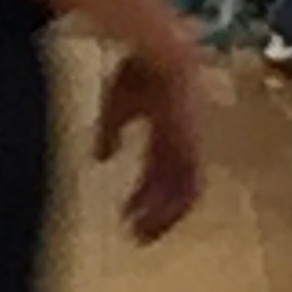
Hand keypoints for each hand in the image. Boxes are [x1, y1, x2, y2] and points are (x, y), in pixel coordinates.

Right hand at [94, 39, 203, 244]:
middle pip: (179, 192)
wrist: (161, 53)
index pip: (170, 178)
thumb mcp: (118, 104)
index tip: (131, 219)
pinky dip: (170, 201)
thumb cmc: (138, 71)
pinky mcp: (191, 144)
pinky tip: (151, 212)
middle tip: (137, 237)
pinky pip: (187, 182)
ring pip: (183, 192)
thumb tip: (100, 158)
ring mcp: (191, 146)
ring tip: (141, 231)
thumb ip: (111, 132)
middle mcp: (186, 147)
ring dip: (163, 214)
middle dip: (159, 216)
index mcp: (172, 136)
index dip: (153, 200)